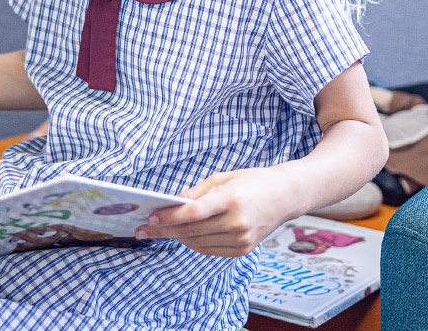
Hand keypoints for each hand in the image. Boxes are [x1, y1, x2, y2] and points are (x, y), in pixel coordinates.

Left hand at [137, 167, 299, 256]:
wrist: (286, 196)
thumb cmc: (251, 182)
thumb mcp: (222, 178)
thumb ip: (195, 194)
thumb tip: (169, 204)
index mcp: (232, 199)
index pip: (193, 213)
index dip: (169, 217)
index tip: (150, 218)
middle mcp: (238, 222)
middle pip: (192, 231)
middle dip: (163, 230)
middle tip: (142, 230)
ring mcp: (242, 239)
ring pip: (198, 243)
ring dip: (176, 237)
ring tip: (158, 231)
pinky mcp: (243, 250)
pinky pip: (209, 250)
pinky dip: (193, 243)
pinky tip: (181, 236)